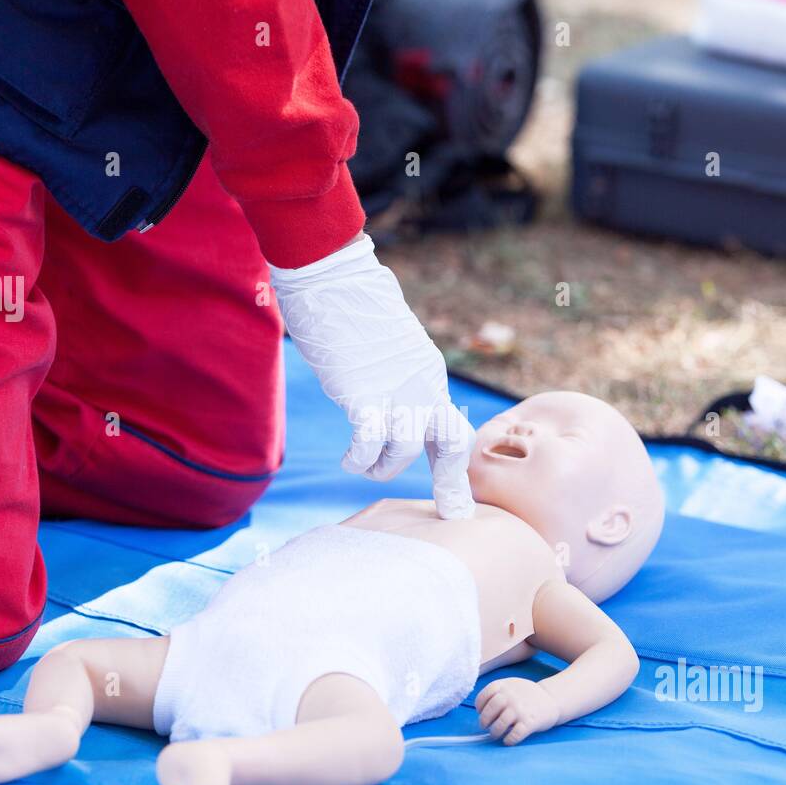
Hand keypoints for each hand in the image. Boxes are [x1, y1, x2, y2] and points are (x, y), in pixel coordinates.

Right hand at [269, 234, 475, 518]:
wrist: (330, 274)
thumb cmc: (347, 297)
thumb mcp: (383, 339)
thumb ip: (391, 364)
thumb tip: (379, 372)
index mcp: (427, 369)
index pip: (451, 421)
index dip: (451, 457)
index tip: (455, 491)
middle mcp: (422, 381)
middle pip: (452, 440)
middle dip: (451, 480)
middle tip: (452, 511)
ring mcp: (396, 388)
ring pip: (406, 449)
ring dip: (383, 467)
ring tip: (362, 464)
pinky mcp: (364, 392)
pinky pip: (369, 441)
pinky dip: (359, 457)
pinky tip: (348, 457)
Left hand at [475, 678, 560, 745]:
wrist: (552, 699)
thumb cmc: (527, 695)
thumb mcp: (512, 685)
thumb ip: (498, 692)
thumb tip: (480, 711)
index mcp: (505, 685)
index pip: (484, 695)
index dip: (479, 705)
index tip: (480, 712)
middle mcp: (511, 696)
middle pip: (490, 710)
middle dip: (484, 721)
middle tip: (485, 726)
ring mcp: (520, 710)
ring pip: (500, 725)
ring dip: (495, 732)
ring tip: (495, 734)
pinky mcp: (530, 723)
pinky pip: (515, 735)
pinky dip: (509, 740)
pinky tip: (508, 740)